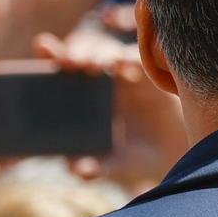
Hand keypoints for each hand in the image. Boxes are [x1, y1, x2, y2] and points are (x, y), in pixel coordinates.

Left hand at [36, 31, 187, 187]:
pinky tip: (121, 65)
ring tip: (91, 65)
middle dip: (74, 50)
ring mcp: (127, 75)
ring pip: (108, 50)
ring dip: (98, 52)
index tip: (42, 46)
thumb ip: (94, 167)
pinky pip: (138, 59)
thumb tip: (76, 169)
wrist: (175, 158)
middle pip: (84, 52)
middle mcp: (103, 79)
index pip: (63, 66)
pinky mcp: (150, 76)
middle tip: (68, 60)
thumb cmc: (137, 158)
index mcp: (84, 96)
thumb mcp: (114, 164)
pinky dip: (128, 59)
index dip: (51, 52)